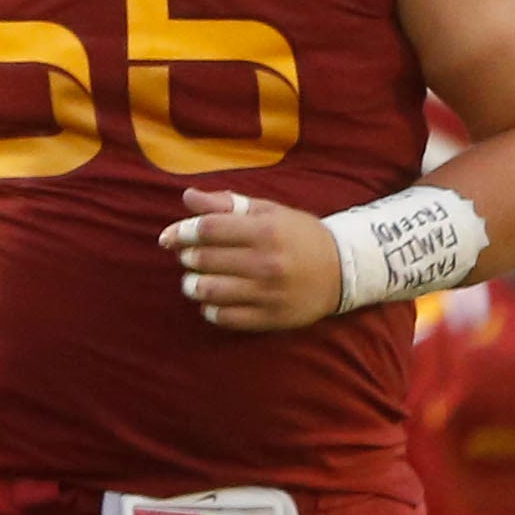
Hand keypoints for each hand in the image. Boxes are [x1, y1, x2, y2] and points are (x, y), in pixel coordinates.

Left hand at [166, 187, 343, 332]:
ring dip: (193, 285)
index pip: (209, 229)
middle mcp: (267, 262)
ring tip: (194, 280)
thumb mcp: (268, 211)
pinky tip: (212, 300)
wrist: (342, 270)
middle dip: (187, 257)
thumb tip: (187, 197)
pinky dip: (209, 309)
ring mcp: (269, 293)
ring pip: (210, 291)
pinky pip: (225, 317)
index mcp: (266, 231)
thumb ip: (226, 204)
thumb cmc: (297, 235)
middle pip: (205, 260)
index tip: (172, 236)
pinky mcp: (271, 318)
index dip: (183, 231)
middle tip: (187, 257)